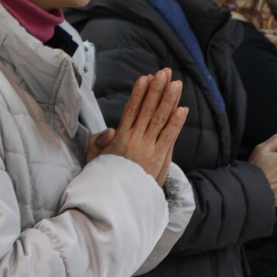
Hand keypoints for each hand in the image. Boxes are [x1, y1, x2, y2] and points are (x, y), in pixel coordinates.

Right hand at [90, 69, 188, 185]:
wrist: (113, 203)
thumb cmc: (104, 180)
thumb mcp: (94, 158)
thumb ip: (101, 141)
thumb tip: (111, 129)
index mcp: (119, 138)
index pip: (131, 109)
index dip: (139, 92)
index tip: (146, 77)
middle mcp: (134, 140)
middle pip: (147, 109)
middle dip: (157, 89)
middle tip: (164, 72)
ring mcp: (148, 149)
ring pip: (159, 119)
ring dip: (169, 100)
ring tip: (176, 84)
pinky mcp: (158, 160)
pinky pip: (169, 137)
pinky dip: (176, 123)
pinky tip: (182, 109)